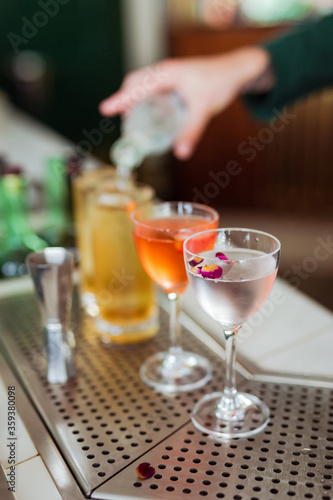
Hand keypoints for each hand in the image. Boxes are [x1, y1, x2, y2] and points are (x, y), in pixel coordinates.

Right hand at [99, 46, 270, 159]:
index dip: (120, 99)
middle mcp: (164, 72)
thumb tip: (181, 154)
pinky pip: (152, 89)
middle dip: (125, 102)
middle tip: (126, 126)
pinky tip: (151, 117)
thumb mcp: (204, 109)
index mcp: (166, 74)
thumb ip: (192, 132)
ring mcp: (168, 75)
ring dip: (134, 102)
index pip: (136, 86)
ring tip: (135, 125)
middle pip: (135, 85)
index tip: (104, 110)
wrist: (236, 71)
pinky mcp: (173, 81)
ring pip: (142, 86)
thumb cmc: (220, 84)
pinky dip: (145, 101)